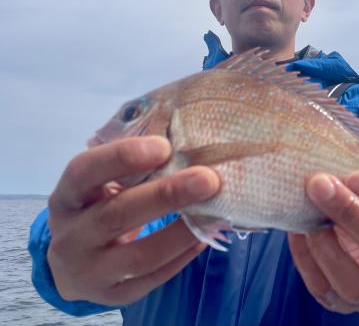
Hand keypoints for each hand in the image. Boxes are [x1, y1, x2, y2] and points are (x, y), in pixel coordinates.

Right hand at [46, 136, 219, 305]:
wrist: (72, 265)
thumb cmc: (98, 207)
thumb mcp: (99, 185)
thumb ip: (130, 165)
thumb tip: (185, 138)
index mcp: (67, 197)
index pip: (85, 172)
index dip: (122, 157)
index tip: (164, 146)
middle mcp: (71, 236)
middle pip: (117, 215)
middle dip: (166, 195)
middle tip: (207, 179)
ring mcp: (89, 271)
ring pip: (139, 256)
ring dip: (182, 233)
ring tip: (216, 213)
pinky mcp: (112, 295)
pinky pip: (153, 278)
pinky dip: (183, 256)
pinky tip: (205, 236)